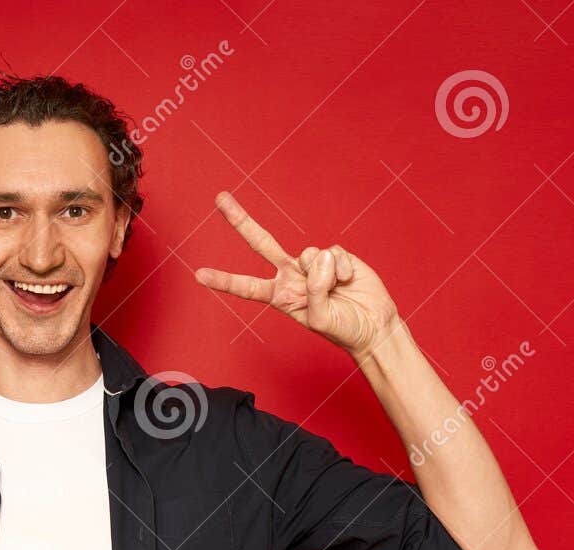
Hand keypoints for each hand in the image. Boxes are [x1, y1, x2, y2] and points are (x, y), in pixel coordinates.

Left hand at [194, 191, 399, 356]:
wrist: (373, 324)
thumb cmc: (343, 328)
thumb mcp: (321, 318)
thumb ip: (314, 289)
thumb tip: (318, 256)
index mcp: (281, 296)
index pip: (247, 287)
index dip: (224, 280)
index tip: (199, 274)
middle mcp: (291, 275)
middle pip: (261, 243)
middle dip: (240, 220)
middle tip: (220, 197)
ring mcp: (312, 263)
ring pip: (309, 254)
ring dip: (325, 274)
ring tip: (337, 290)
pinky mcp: (334, 254)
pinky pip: (333, 253)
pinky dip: (343, 269)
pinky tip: (348, 280)